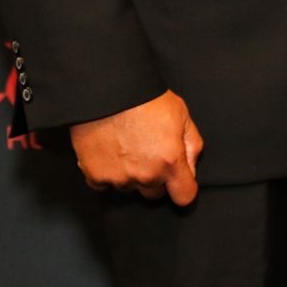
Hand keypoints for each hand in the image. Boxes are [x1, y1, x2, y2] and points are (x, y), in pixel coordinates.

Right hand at [70, 90, 204, 204]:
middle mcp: (145, 175)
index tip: (179, 181)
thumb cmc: (146, 99)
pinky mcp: (95, 175)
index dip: (183, 188)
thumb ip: (192, 146)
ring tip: (127, 146)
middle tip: (149, 153)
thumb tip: (190, 168)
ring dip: (130, 174)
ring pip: (129, 187)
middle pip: (155, 193)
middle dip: (156, 178)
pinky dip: (106, 172)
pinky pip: (103, 184)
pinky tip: (109, 152)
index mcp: (170, 162)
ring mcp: (118, 177)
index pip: (184, 196)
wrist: (108, 90)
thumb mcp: (182, 115)